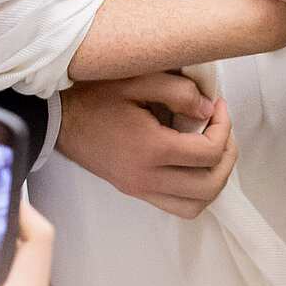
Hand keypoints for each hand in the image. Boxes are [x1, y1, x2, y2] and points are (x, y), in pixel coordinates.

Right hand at [56, 73, 235, 218]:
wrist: (58, 119)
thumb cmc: (93, 96)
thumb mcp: (137, 79)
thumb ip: (178, 90)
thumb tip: (208, 109)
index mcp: (150, 150)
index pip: (208, 153)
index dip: (224, 127)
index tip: (218, 105)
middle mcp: (146, 178)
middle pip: (209, 186)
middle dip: (228, 157)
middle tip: (223, 130)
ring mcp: (139, 189)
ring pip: (195, 205)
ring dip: (214, 180)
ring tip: (212, 150)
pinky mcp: (134, 191)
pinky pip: (177, 206)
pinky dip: (195, 191)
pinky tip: (192, 163)